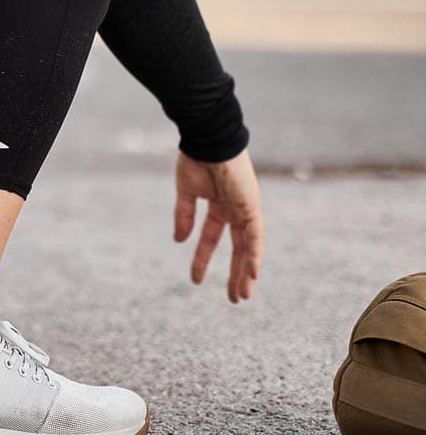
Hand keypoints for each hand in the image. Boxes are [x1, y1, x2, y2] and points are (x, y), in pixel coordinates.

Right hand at [174, 147, 264, 302]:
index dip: (203, 257)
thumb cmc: (196, 157)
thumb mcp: (186, 191)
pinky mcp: (251, 206)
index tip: (195, 279)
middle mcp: (235, 209)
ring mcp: (246, 208)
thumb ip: (183, 216)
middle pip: (239, 248)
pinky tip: (253, 274)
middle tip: (233, 298)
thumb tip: (178, 240)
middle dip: (235, 273)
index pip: (212, 236)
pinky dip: (255, 255)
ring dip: (247, 272)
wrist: (207, 137)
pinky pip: (256, 236)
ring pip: (250, 247)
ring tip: (242, 295)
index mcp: (219, 203)